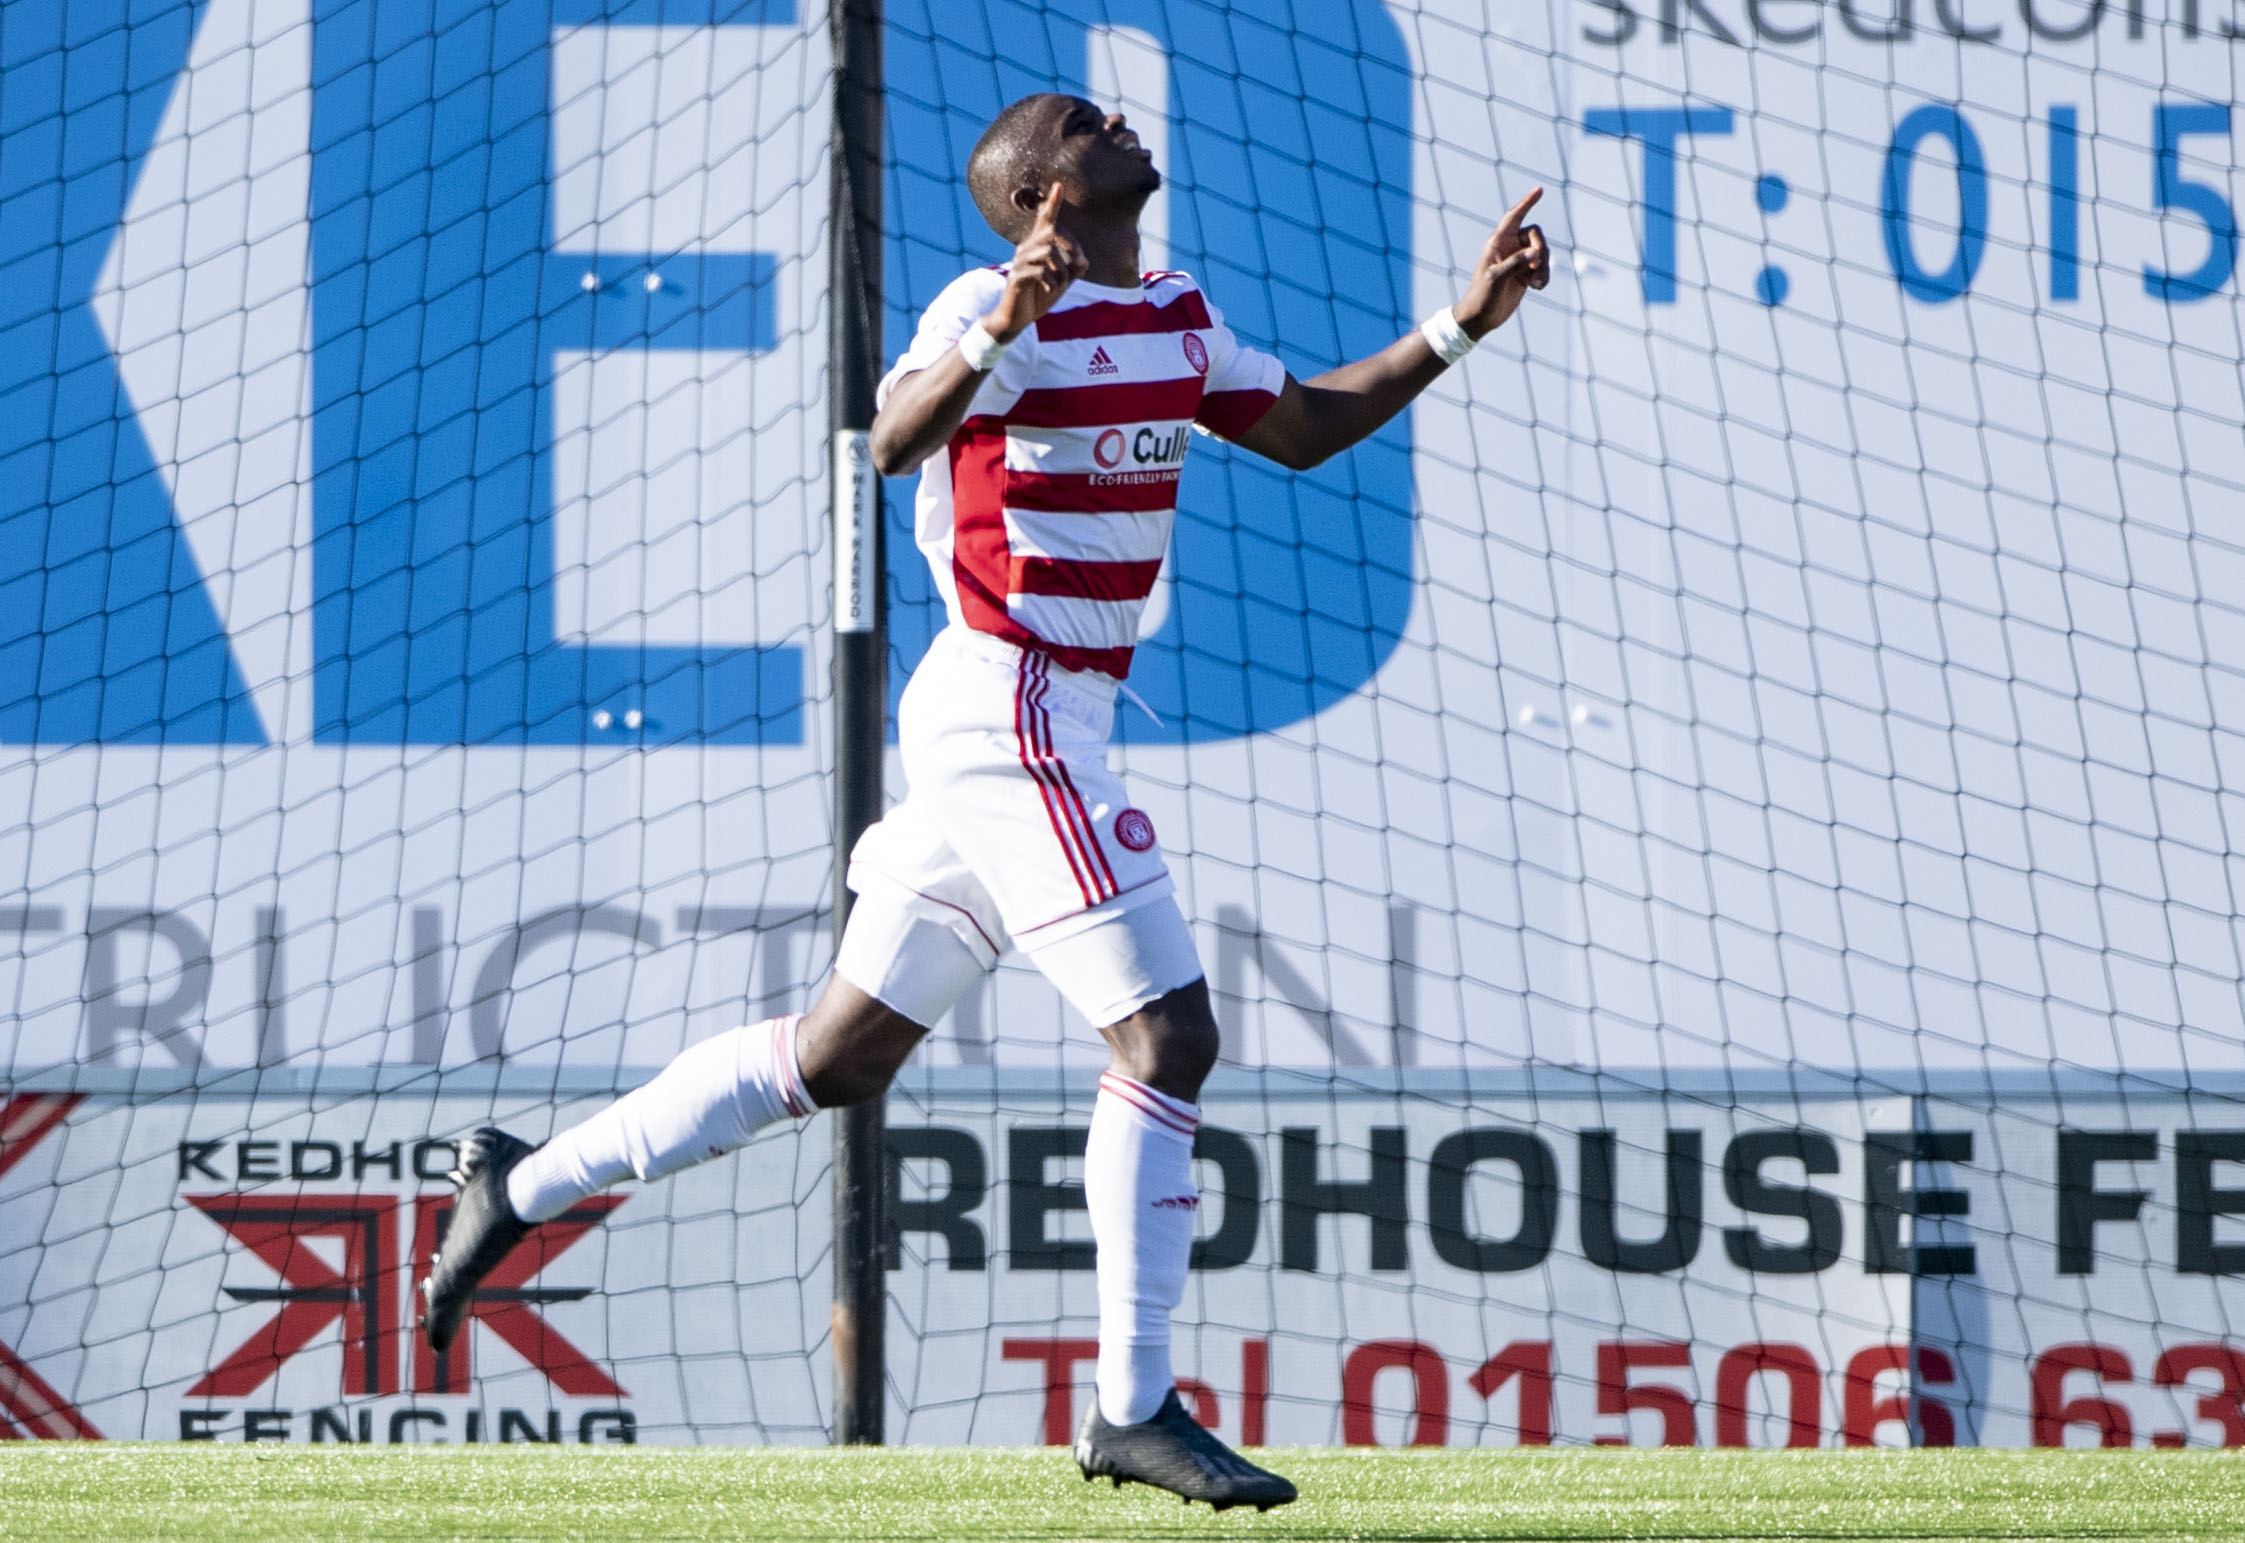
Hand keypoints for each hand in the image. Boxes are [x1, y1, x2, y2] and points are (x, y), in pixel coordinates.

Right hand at [982, 183, 1089, 341]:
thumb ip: (1073, 270)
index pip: (1045, 221)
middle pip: (1051, 233)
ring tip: (1058, 285)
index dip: (1052, 204)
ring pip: (1047, 252)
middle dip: (1070, 248)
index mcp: (1036, 247)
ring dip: (1060, 270)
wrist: (1016, 319)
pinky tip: (1049, 290)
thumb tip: (1084, 260)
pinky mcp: (1016, 277)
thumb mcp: (1061, 283)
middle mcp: (1025, 249)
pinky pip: (1039, 271)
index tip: (1058, 185)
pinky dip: (1051, 281)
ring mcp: (1019, 262)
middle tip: (1076, 267)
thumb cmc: (1037, 297)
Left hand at [1453, 187, 1551, 338]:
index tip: (1539, 190)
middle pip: (1536, 235)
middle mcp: (1509, 247)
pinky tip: (1537, 288)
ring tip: (1537, 284)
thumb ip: (1515, 263)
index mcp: (1497, 242)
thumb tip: (1535, 254)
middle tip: (1536, 268)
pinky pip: (1543, 267)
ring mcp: (1518, 260)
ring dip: (1545, 267)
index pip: (1513, 217)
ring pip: (1542, 252)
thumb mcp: (1496, 278)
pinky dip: (1544, 276)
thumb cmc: (1481, 296)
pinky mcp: (1525, 273)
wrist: (1480, 318)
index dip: (1526, 202)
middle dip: (1541, 249)